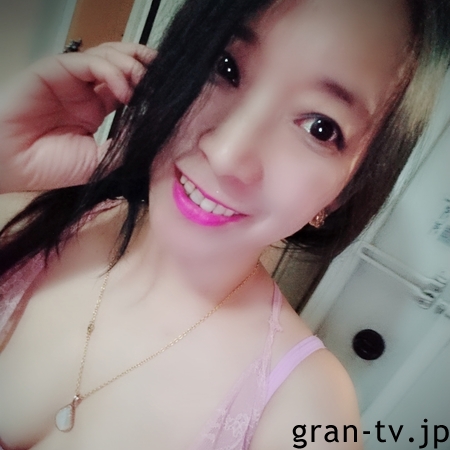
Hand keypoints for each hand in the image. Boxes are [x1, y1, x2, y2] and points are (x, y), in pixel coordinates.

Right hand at [0, 42, 154, 192]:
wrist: (12, 166)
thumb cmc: (49, 167)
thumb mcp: (101, 161)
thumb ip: (126, 145)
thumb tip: (155, 132)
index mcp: (95, 109)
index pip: (127, 86)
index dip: (148, 85)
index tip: (169, 91)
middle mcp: (84, 91)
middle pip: (119, 64)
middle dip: (143, 64)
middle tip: (162, 73)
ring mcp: (70, 80)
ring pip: (106, 56)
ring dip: (130, 65)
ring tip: (144, 83)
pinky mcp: (53, 71)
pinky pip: (87, 62)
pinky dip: (110, 71)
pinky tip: (124, 90)